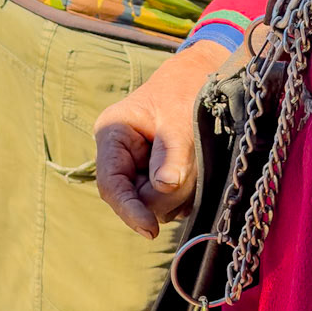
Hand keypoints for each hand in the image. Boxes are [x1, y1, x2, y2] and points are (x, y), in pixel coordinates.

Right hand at [95, 38, 232, 238]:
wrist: (200, 80)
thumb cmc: (186, 93)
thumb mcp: (180, 120)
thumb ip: (172, 154)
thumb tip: (165, 187)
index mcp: (112, 135)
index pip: (111, 184)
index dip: (129, 210)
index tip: (150, 230)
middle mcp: (119, 156)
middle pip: (135, 199)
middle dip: (165, 196)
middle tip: (191, 171)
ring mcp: (137, 169)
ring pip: (156, 205)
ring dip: (180, 194)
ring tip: (194, 161)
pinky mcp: (155, 177)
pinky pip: (171, 201)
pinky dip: (187, 194)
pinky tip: (196, 171)